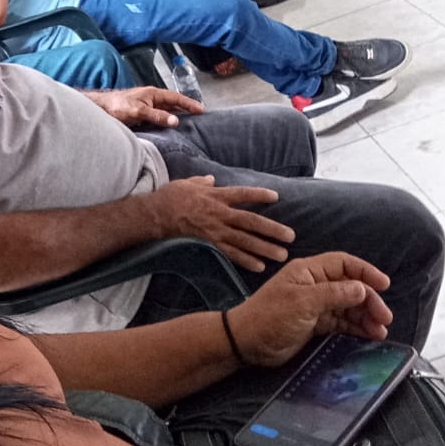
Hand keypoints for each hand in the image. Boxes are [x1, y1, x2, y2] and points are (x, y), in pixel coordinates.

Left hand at [95, 86, 203, 126]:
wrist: (101, 110)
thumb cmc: (117, 106)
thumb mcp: (139, 111)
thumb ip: (157, 115)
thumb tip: (175, 121)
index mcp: (153, 94)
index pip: (176, 97)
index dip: (189, 103)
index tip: (201, 109)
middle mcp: (152, 99)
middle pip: (173, 103)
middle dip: (186, 108)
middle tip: (199, 116)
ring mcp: (147, 107)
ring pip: (166, 111)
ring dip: (177, 115)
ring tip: (189, 123)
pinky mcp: (142, 115)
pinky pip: (159, 117)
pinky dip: (167, 121)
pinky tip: (170, 128)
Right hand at [150, 176, 293, 272]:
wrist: (154, 216)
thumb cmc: (170, 197)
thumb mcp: (187, 183)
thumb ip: (203, 182)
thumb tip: (212, 179)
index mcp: (216, 196)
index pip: (242, 194)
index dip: (259, 194)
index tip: (276, 196)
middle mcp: (219, 214)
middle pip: (251, 222)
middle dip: (272, 229)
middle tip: (290, 236)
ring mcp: (215, 232)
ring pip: (245, 241)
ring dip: (265, 248)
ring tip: (282, 255)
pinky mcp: (209, 246)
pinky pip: (231, 255)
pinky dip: (246, 261)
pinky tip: (260, 266)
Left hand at [226, 253, 392, 367]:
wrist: (247, 342)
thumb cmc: (271, 316)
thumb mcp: (303, 303)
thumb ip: (334, 294)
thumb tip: (362, 289)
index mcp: (308, 271)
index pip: (343, 264)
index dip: (365, 272)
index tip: (385, 285)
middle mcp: (314, 285)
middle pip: (350, 287)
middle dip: (369, 300)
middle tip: (384, 318)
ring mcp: (315, 304)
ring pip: (348, 306)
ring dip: (365, 316)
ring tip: (380, 332)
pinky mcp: (315, 323)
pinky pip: (342, 322)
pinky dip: (356, 327)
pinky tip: (369, 335)